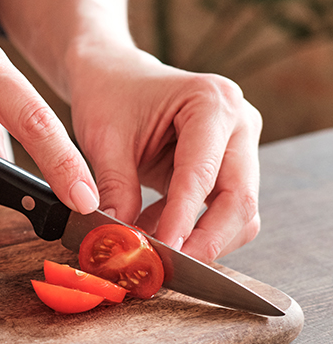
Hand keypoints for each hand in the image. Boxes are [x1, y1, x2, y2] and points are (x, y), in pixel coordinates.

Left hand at [69, 47, 261, 261]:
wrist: (113, 76)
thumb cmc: (109, 96)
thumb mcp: (103, 139)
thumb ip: (114, 188)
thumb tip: (120, 240)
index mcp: (211, 103)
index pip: (203, 174)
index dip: (183, 219)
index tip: (162, 251)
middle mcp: (238, 123)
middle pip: (240, 200)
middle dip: (206, 241)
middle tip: (169, 268)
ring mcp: (239, 146)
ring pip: (239, 212)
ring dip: (200, 239)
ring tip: (150, 244)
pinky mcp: (228, 167)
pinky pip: (221, 210)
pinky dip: (190, 229)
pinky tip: (150, 227)